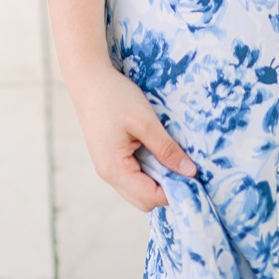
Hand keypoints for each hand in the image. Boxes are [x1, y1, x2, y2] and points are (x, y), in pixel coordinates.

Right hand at [71, 65, 197, 211]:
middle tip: (180, 166)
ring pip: (138, 190)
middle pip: (144, 200)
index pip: (150, 198)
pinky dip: (147, 171)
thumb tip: (190, 173)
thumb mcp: (144, 121)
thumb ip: (167, 149)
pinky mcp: (108, 158)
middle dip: (166, 189)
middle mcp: (107, 174)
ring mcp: (106, 167)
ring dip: (157, 180)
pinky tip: (154, 151)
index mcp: (114, 169)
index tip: (191, 176)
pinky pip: (132, 177)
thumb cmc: (113, 96)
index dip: (174, 191)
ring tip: (168, 157)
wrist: (86, 77)